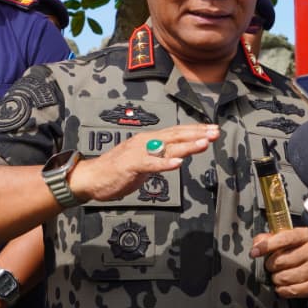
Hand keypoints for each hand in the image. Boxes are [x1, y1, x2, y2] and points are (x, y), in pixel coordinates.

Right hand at [70, 124, 218, 202]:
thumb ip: (158, 157)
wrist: (91, 177)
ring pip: (166, 147)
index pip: (176, 132)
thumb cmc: (116, 170)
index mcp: (149, 140)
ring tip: (204, 143)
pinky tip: (178, 163)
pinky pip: (151, 164)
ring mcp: (138, 152)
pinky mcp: (130, 165)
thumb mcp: (143, 162)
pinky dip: (165, 163)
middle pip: (175, 136)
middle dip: (197, 134)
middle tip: (216, 132)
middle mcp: (145, 141)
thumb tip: (174, 157)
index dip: (195, 130)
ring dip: (187, 145)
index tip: (212, 129)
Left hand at [251, 228, 307, 298]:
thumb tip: (257, 243)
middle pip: (280, 261)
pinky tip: (285, 285)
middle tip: (273, 266)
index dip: (266, 246)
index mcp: (306, 236)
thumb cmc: (306, 253)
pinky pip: (291, 290)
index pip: (283, 239)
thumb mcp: (292, 240)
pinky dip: (282, 290)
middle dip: (271, 266)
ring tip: (280, 275)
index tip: (255, 252)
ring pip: (284, 277)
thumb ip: (272, 238)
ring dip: (276, 279)